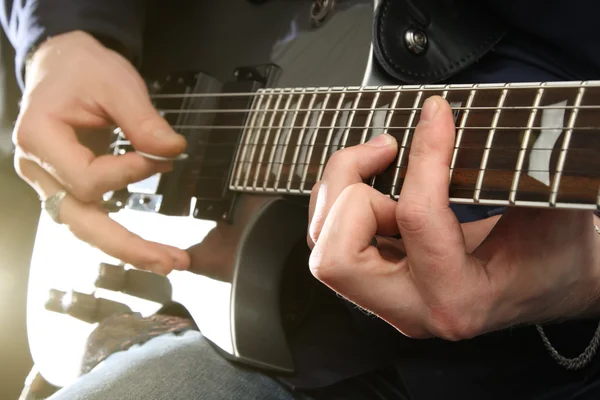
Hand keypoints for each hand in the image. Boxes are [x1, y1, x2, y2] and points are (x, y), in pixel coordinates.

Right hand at [13, 31, 189, 274]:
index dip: (127, 173)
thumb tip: (173, 151)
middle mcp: (38, 169)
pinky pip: (91, 219)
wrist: (62, 65)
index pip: (85, 178)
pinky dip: (119, 236)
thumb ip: (144, 120)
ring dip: (127, 250)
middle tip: (172, 261)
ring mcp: (50, 183)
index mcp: (39, 138)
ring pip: (85, 229)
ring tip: (168, 261)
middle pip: (80, 222)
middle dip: (128, 246)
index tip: (159, 156)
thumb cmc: (83, 70)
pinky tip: (147, 249)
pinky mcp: (67, 188)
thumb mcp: (116, 83)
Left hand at [308, 96, 599, 339]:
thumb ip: (504, 166)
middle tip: (388, 154)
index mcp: (458, 297)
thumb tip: (441, 116)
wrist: (555, 283)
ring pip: (321, 248)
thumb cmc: (557, 252)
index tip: (437, 114)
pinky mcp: (379, 284)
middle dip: (352, 190)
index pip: (416, 218)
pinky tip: (375, 180)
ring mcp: (389, 300)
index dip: (425, 154)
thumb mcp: (548, 208)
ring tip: (384, 163)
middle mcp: (411, 308)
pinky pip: (329, 239)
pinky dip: (340, 199)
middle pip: (335, 256)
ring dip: (342, 192)